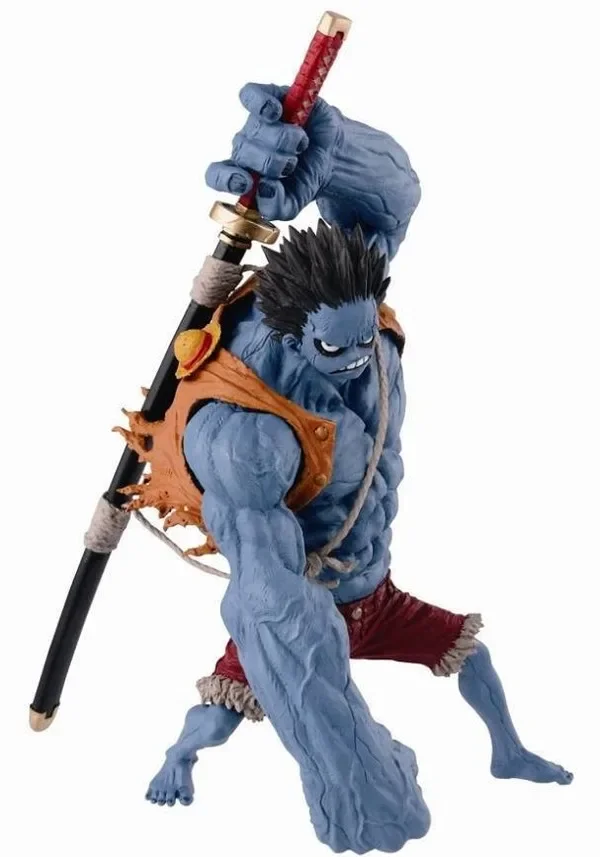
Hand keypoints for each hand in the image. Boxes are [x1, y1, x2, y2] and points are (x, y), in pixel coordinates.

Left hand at [205, 82, 340, 221]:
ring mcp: (256, 122)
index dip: (227, 178)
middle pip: (242, 152)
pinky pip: (251, 95)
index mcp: (243, 174)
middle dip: (272, 163)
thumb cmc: (305, 179)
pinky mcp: (269, 97)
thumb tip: (264, 190)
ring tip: (299, 145)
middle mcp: (245, 148)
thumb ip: (276, 207)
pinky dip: (263, 105)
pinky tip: (276, 113)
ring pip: (258, 129)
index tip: (247, 182)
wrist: (332, 157)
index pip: (217, 175)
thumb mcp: (293, 204)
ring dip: (285, 141)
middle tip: (291, 165)